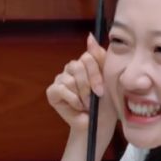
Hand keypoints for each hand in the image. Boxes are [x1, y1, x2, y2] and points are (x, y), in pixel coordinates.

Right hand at [47, 33, 116, 151]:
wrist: (97, 125)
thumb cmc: (105, 104)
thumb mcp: (107, 79)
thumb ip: (99, 56)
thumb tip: (89, 36)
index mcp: (85, 64)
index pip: (87, 57)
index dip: (95, 74)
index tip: (101, 90)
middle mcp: (71, 69)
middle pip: (77, 66)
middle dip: (88, 85)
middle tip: (94, 98)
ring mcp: (61, 79)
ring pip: (70, 79)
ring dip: (81, 95)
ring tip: (86, 105)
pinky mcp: (52, 91)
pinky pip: (61, 89)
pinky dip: (72, 100)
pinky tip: (77, 107)